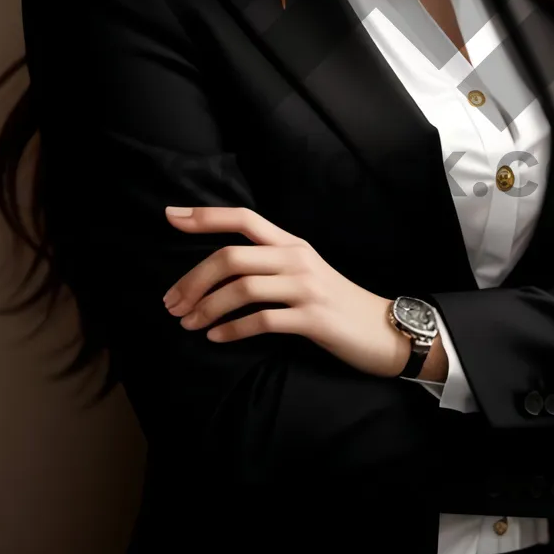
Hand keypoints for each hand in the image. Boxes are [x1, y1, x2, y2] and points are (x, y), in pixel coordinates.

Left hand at [160, 205, 410, 378]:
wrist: (384, 330)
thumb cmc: (336, 304)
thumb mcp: (304, 273)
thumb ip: (270, 264)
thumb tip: (220, 270)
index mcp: (292, 243)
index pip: (243, 218)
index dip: (205, 216)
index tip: (170, 215)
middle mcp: (297, 258)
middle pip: (232, 256)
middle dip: (193, 279)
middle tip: (171, 303)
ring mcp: (306, 287)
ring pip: (242, 287)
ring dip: (206, 307)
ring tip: (188, 324)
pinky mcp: (313, 318)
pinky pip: (263, 320)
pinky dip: (232, 330)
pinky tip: (216, 338)